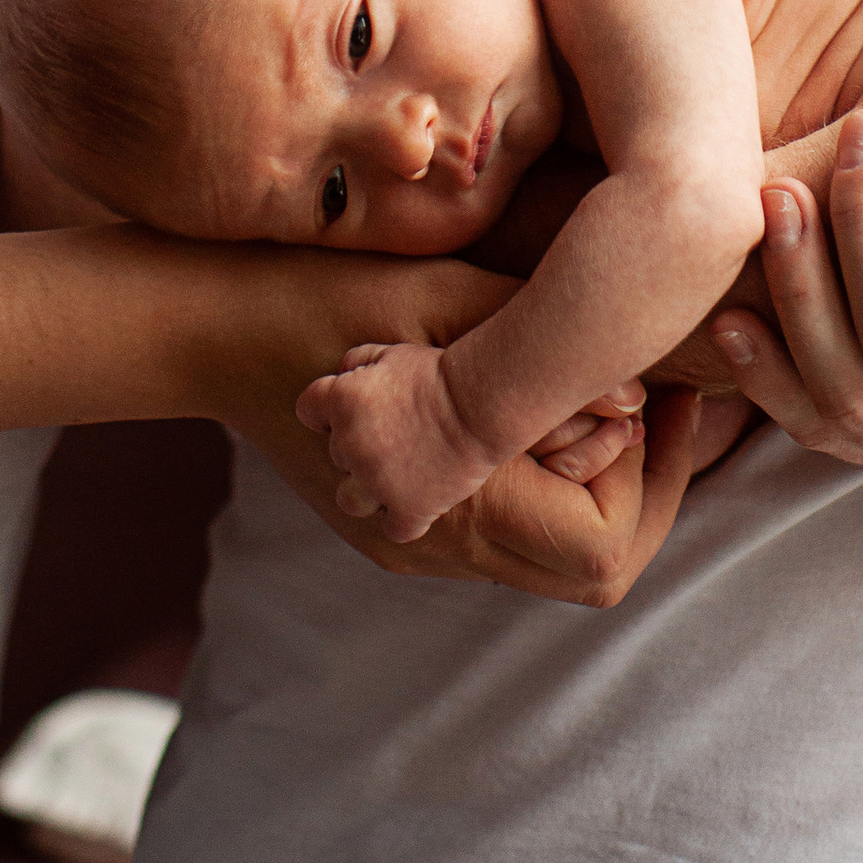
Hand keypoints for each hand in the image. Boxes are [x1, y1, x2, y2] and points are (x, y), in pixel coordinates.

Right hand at [225, 248, 699, 605]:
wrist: (204, 322)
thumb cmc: (317, 292)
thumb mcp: (433, 297)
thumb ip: (532, 348)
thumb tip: (638, 397)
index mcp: (447, 504)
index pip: (600, 552)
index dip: (651, 481)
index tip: (658, 393)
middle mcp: (435, 545)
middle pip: (590, 569)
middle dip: (638, 485)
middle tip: (649, 391)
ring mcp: (415, 540)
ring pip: (552, 552)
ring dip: (594, 479)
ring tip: (600, 383)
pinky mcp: (402, 520)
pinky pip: (505, 524)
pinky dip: (544, 473)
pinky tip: (540, 394)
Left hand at [296, 339, 498, 540]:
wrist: (480, 404)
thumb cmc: (439, 374)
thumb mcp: (392, 353)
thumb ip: (356, 362)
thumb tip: (341, 374)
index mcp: (341, 402)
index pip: (309, 411)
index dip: (328, 411)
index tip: (354, 411)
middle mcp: (351, 446)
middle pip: (337, 455)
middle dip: (359, 447)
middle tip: (394, 437)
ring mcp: (377, 483)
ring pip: (350, 501)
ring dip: (366, 490)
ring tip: (394, 478)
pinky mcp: (409, 511)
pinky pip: (392, 528)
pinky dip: (404, 518)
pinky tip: (420, 501)